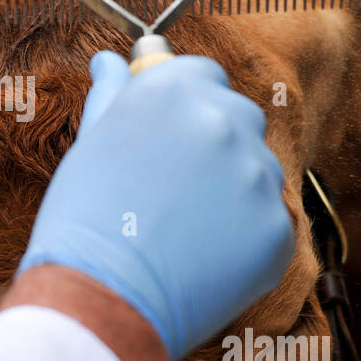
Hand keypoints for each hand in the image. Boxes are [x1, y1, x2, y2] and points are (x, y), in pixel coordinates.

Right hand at [17, 51, 294, 360]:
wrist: (101, 299)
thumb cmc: (84, 222)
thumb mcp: (90, 145)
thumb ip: (111, 96)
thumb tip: (110, 61)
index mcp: (171, 92)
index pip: (203, 74)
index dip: (186, 103)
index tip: (171, 132)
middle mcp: (222, 121)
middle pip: (238, 115)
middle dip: (214, 142)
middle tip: (175, 185)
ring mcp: (256, 174)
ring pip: (256, 169)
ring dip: (231, 189)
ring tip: (184, 227)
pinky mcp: (277, 226)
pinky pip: (267, 220)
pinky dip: (243, 236)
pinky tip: (203, 255)